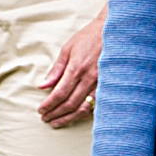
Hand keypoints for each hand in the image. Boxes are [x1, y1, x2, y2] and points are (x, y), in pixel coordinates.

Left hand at [38, 10, 103, 124]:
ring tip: (57, 123)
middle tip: (45, 118)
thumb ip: (56, 70)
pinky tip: (75, 117)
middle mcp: (89, 79)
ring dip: (68, 118)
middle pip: (70, 104)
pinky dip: (84, 114)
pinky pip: (95, 106)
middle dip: (56, 113)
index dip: (49, 104)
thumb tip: (42, 86)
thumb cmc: (88, 38)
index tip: (41, 109)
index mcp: (77, 68)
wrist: (114, 33)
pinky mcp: (108, 87)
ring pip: (83, 108)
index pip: (60, 93)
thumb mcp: (68, 49)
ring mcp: (101, 84)